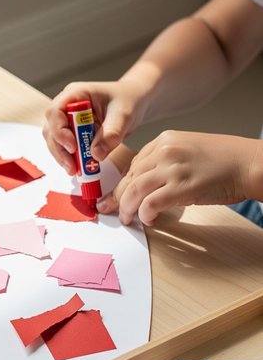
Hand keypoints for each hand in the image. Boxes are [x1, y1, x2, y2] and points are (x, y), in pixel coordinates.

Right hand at [42, 79, 147, 173]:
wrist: (134, 102)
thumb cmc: (128, 100)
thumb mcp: (124, 116)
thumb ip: (110, 134)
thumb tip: (96, 155)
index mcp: (76, 94)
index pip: (55, 112)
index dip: (59, 131)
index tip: (73, 148)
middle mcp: (67, 105)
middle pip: (51, 129)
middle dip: (60, 149)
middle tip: (72, 167)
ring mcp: (68, 119)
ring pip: (54, 140)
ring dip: (62, 156)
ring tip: (75, 170)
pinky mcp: (72, 132)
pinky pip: (64, 147)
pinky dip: (70, 158)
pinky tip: (79, 167)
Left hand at [97, 130, 262, 224]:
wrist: (249, 163)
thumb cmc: (224, 162)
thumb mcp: (189, 151)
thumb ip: (167, 162)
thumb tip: (149, 184)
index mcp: (165, 140)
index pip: (134, 163)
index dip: (123, 182)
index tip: (117, 195)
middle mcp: (165, 150)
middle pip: (130, 176)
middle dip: (117, 197)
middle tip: (110, 210)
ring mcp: (172, 168)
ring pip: (134, 190)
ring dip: (127, 208)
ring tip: (128, 219)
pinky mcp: (181, 186)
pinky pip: (150, 203)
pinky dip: (144, 214)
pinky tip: (148, 220)